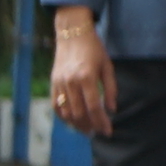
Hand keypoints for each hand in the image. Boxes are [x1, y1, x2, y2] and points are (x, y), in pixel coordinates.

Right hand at [47, 15, 116, 140]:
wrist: (72, 33)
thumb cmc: (94, 49)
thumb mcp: (107, 67)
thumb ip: (110, 89)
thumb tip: (112, 109)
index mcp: (86, 77)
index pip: (94, 107)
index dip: (101, 122)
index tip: (108, 131)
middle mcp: (70, 82)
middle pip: (79, 113)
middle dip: (90, 126)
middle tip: (98, 132)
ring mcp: (59, 83)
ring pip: (66, 112)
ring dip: (76, 124)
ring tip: (86, 130)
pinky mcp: (53, 82)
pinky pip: (55, 105)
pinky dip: (63, 116)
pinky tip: (72, 121)